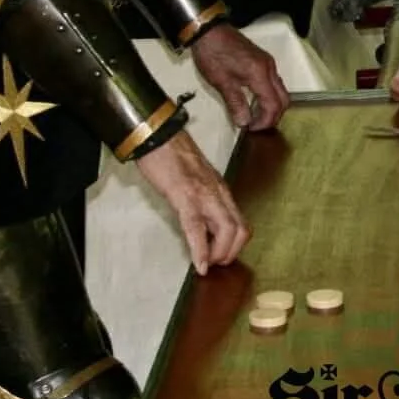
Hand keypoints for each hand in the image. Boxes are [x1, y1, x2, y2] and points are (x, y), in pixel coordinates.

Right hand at [135, 131, 251, 271]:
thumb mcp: (194, 179)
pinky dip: (200, 251)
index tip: (220, 256)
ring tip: (207, 264)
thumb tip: (200, 222)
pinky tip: (198, 265)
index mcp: (220, 190)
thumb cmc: (172, 155)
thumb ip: (202, 198)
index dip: (235, 246)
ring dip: (219, 254)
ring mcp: (204, 195)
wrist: (157, 134)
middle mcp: (218, 193)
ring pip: (227, 230)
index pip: (241, 223)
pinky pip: (197, 228)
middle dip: (230, 254)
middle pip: (241, 230)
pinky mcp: (185, 196)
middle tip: (214, 263)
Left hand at [191, 26, 289, 131]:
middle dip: (274, 116)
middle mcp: (269, 68)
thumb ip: (235, 103)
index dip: (265, 121)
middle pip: (284, 99)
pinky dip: (269, 95)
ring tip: (255, 116)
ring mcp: (268, 63)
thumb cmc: (213, 53)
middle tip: (257, 126)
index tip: (252, 129)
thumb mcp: (221, 82)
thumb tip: (244, 122)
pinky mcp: (263, 60)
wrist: (209, 31)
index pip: (273, 105)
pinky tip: (254, 101)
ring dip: (272, 106)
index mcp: (260, 74)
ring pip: (280, 90)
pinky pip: (274, 82)